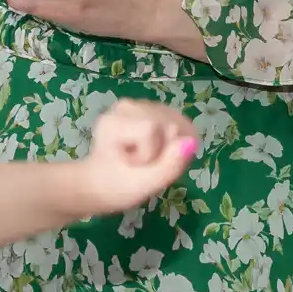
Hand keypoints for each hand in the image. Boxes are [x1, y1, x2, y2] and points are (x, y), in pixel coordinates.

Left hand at [71, 99, 197, 216]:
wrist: (101, 183)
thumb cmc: (117, 187)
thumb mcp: (143, 185)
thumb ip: (169, 165)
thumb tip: (191, 141)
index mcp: (114, 122)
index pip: (152, 129)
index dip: (153, 154)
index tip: (135, 165)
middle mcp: (125, 106)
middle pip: (168, 122)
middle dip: (165, 149)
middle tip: (143, 164)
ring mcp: (136, 104)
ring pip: (176, 120)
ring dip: (170, 144)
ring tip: (149, 157)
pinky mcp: (148, 107)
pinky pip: (176, 120)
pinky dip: (172, 139)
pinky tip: (156, 149)